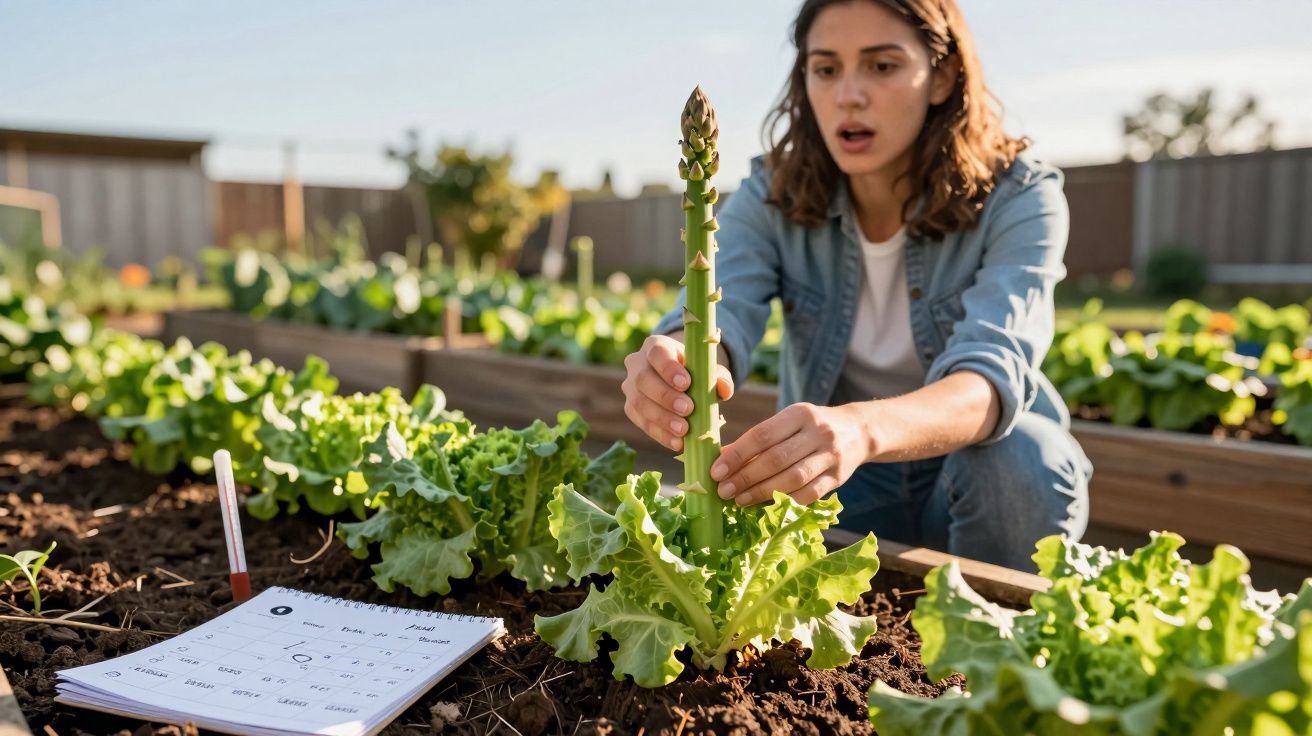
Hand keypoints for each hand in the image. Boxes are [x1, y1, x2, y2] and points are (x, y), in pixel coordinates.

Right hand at [622, 333, 733, 451]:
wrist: (679, 380)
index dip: (668, 368)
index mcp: (655, 346)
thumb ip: (719, 376)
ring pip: (639, 403)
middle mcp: (636, 364)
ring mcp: (630, 387)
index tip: (686, 383)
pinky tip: (677, 442)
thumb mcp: (708, 369)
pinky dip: (661, 434)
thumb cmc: (694, 371)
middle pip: (643, 379)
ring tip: (683, 430)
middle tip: (687, 409)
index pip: (656, 353)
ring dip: (662, 418)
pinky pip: (642, 422)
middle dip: (665, 396)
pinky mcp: (631, 409)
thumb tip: (724, 389)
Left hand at [711, 402, 872, 505]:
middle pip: (776, 459)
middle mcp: (818, 433)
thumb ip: (758, 440)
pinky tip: (766, 506)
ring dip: (761, 492)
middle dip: (745, 477)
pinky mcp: (838, 478)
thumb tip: (723, 458)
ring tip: (740, 500)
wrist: (858, 431)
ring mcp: (831, 456)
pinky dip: (785, 501)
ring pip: (792, 479)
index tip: (717, 471)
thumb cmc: (810, 427)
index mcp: (800, 414)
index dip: (738, 455)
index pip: (763, 435)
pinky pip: (809, 494)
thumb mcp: (787, 423)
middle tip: (724, 490)